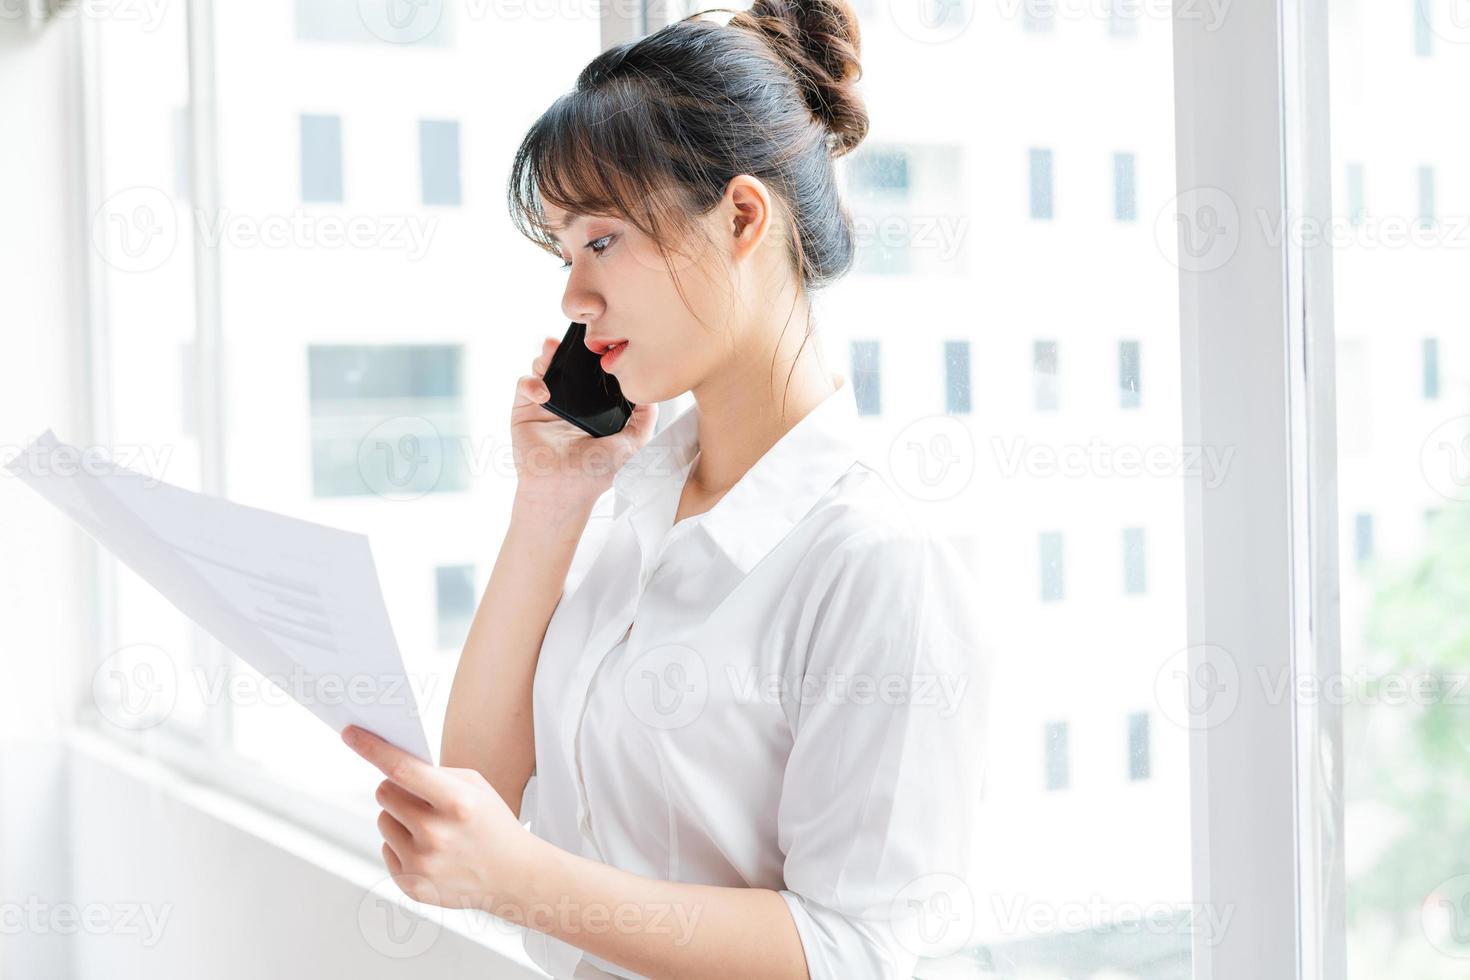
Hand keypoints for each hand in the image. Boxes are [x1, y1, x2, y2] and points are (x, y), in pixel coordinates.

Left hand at [342, 724, 534, 911]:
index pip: (402, 770)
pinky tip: (430, 850)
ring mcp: (422, 864)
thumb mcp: (475, 787)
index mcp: (456, 803)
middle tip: (418, 796)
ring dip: (399, 818)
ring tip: (430, 828)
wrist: (514, 874)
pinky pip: (386, 849)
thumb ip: (434, 774)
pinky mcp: (411, 886)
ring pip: (382, 821)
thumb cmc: (491, 823)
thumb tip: (389, 766)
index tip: (350, 732)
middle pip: (384, 794)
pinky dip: (402, 844)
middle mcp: (435, 835)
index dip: (372, 748)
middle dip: (395, 788)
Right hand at [512, 335, 657, 503]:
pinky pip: (524, 385)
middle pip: (566, 365)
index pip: (591, 374)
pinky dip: (532, 382)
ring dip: (547, 356)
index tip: (599, 344)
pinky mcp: (524, 412)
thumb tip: (652, 393)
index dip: (593, 358)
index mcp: (591, 407)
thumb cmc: (596, 472)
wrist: (564, 490)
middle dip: (568, 349)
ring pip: (543, 368)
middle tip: (573, 340)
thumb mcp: (632, 443)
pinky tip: (544, 393)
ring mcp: (544, 406)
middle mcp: (568, 403)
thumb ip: (645, 419)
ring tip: (553, 352)